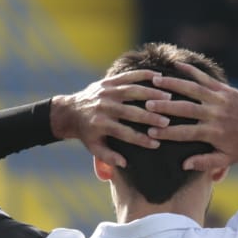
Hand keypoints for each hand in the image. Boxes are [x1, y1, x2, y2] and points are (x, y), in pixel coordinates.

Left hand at [50, 70, 169, 168]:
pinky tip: (159, 76)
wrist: (70, 111)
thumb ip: (108, 157)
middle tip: (167, 121)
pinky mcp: (108, 81)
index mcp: (100, 124)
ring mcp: (107, 92)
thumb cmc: (86, 133)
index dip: (141, 140)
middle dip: (150, 117)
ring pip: (132, 91)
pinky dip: (143, 75)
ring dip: (151, 94)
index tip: (156, 144)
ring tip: (168, 98)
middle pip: (130, 112)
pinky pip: (128, 76)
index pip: (124, 133)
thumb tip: (124, 163)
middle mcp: (104, 107)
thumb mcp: (94, 147)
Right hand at [142, 63, 237, 173]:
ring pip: (193, 89)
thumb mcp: (226, 159)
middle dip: (165, 106)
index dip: (167, 133)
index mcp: (213, 133)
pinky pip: (206, 78)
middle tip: (146, 104)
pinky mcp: (224, 89)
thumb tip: (184, 165)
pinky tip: (176, 65)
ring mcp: (219, 99)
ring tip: (156, 80)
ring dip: (174, 84)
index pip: (185, 133)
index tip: (150, 131)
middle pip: (186, 109)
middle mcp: (215, 115)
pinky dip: (191, 71)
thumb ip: (205, 163)